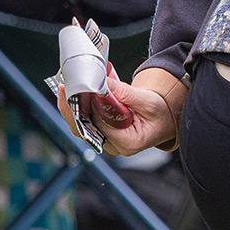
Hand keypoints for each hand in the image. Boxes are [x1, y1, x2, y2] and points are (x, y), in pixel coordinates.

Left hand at [60, 72, 178, 155]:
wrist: (164, 120)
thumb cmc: (160, 114)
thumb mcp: (147, 101)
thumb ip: (124, 93)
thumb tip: (101, 82)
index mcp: (128, 142)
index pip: (101, 126)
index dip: (89, 108)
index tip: (81, 91)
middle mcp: (113, 146)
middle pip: (84, 129)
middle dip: (72, 108)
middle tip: (65, 87)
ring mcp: (105, 142)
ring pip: (80, 127)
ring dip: (71, 107)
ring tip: (66, 87)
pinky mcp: (100, 134)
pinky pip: (83, 123)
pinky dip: (78, 108)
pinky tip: (72, 94)